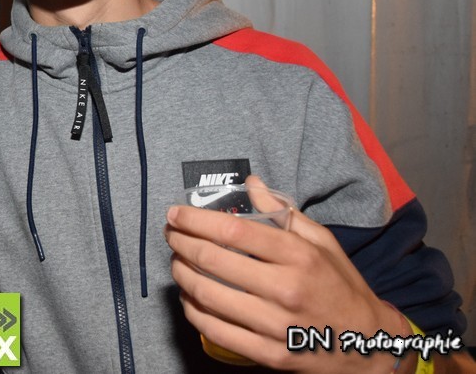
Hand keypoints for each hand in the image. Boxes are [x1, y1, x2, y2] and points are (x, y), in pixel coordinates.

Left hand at [164, 176, 405, 372]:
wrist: (367, 345)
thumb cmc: (340, 286)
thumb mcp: (322, 243)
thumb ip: (283, 213)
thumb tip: (252, 184)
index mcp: (298, 256)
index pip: (233, 231)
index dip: (195, 220)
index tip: (175, 214)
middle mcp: (285, 289)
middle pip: (212, 260)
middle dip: (180, 243)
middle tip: (170, 234)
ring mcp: (274, 325)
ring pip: (207, 294)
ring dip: (181, 274)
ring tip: (176, 262)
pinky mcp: (267, 354)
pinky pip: (214, 329)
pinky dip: (192, 309)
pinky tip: (189, 296)